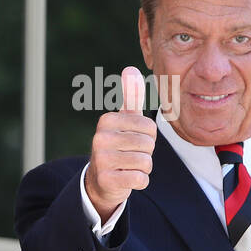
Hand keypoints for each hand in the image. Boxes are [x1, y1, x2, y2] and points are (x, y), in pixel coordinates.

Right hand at [84, 66, 155, 221]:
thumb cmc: (118, 145)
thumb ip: (131, 97)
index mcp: (107, 120)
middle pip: (148, 145)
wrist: (100, 181)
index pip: (150, 127)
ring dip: (143, 168)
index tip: (132, 141)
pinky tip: (126, 179)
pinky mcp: (106, 181)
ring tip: (128, 167)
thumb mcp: (125, 120)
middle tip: (130, 156)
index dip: (149, 137)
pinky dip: (139, 182)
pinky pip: (140, 179)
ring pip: (145, 162)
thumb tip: (131, 69)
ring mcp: (101, 160)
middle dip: (146, 153)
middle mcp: (100, 138)